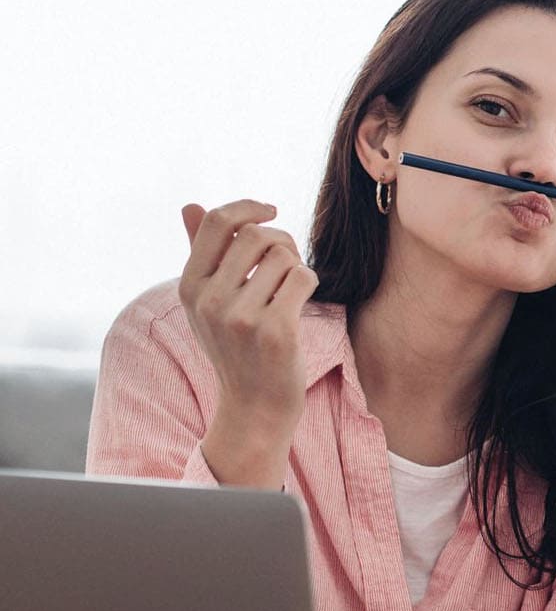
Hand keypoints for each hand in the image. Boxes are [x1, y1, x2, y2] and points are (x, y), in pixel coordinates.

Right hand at [178, 201, 318, 486]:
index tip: (270, 211)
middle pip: (257, 234)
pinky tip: (301, 302)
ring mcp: (240, 317)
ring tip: (290, 290)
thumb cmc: (237, 347)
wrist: (255, 405)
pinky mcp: (274, 330)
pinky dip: (310, 283)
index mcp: (190, 286)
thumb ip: (201, 253)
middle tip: (287, 264)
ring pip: (284, 256)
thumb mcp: (208, 302)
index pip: (218, 222)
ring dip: (296, 265)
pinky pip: (302, 277)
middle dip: (282, 241)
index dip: (249, 207)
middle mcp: (209, 300)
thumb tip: (190, 205)